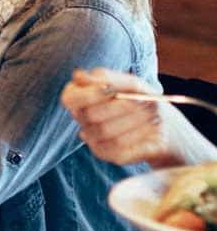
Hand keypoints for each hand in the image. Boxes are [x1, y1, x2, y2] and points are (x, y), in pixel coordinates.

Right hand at [61, 68, 183, 167]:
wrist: (161, 122)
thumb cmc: (139, 98)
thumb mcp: (128, 82)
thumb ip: (105, 78)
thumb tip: (78, 76)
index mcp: (80, 97)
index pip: (70, 98)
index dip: (87, 95)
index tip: (109, 90)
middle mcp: (82, 119)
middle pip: (90, 115)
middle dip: (120, 107)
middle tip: (143, 102)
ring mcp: (92, 139)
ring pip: (105, 131)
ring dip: (132, 120)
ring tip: (151, 113)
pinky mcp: (106, 154)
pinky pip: (118, 147)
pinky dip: (137, 135)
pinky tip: (150, 128)